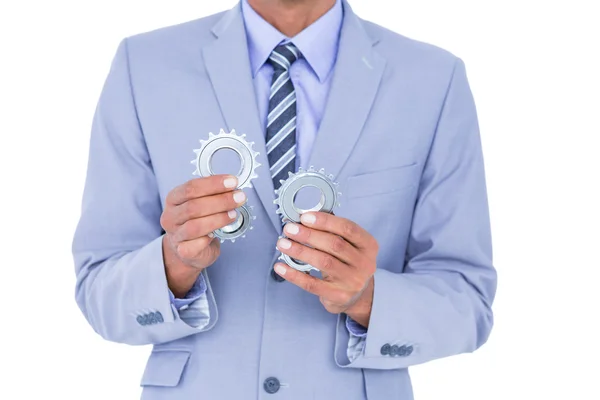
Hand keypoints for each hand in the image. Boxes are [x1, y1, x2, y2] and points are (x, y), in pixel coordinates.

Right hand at [160, 175, 246, 295]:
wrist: (189, 250)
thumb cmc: (198, 221)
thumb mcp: (202, 203)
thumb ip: (213, 194)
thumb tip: (234, 187)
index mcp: (174, 199)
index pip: (191, 188)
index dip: (213, 184)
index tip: (233, 182)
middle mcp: (170, 216)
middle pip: (194, 206)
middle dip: (221, 201)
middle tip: (239, 198)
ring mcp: (175, 235)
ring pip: (195, 226)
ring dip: (218, 219)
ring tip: (233, 214)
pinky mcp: (183, 251)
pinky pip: (197, 245)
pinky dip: (209, 238)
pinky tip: (218, 234)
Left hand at [274, 212, 377, 326]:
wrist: (356, 296)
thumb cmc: (348, 263)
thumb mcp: (349, 245)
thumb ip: (333, 230)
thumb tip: (305, 216)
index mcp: (368, 245)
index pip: (348, 229)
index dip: (325, 221)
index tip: (305, 217)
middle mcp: (364, 263)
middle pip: (334, 244)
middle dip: (308, 235)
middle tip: (289, 229)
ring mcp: (352, 281)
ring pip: (323, 262)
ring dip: (300, 251)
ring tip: (283, 244)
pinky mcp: (338, 296)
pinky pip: (312, 284)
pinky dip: (294, 274)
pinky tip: (280, 266)